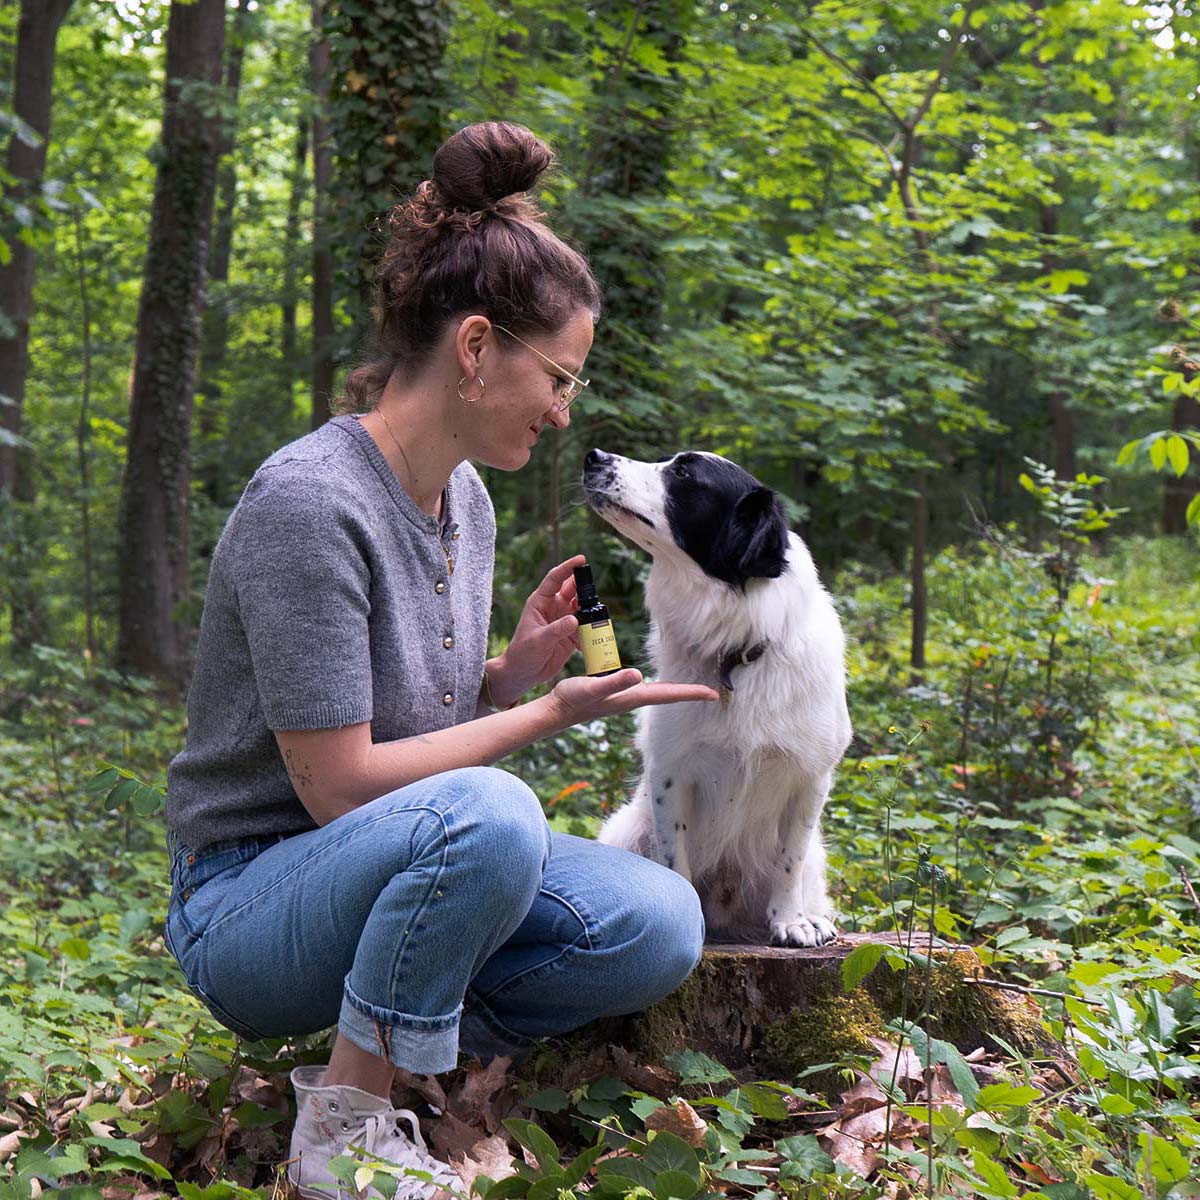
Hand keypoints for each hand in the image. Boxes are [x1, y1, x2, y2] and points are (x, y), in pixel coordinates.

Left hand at [489, 555, 587, 705]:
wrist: (524, 673)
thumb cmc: (523, 653)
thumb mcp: (539, 640)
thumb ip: (557, 629)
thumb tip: (575, 619)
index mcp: (540, 602)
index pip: (555, 578)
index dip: (568, 567)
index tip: (582, 559)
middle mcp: (553, 607)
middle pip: (573, 590)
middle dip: (585, 588)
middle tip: (594, 592)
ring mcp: (563, 620)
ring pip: (582, 608)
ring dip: (590, 611)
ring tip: (595, 619)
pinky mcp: (571, 634)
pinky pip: (586, 627)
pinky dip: (591, 631)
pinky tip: (590, 640)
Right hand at [545, 669, 719, 727]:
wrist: (557, 710)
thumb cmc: (573, 698)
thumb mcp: (592, 687)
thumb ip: (614, 682)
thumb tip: (637, 676)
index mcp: (633, 696)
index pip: (669, 695)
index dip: (692, 693)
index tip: (714, 694)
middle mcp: (634, 698)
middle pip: (669, 695)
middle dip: (690, 693)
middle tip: (712, 692)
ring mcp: (626, 698)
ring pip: (659, 693)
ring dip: (676, 690)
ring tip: (693, 687)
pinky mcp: (618, 693)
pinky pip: (645, 689)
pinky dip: (659, 686)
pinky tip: (658, 682)